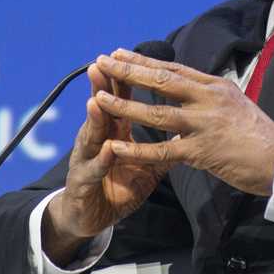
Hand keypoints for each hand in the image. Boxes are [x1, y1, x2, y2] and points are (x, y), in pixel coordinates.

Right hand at [42, 62, 171, 265]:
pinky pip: (93, 170)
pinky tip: (106, 149)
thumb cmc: (117, 186)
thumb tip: (190, 132)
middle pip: (101, 110)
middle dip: (102, 88)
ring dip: (95, 119)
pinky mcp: (83, 184)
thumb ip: (164, 149)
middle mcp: (97, 141)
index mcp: (114, 133)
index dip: (126, 80)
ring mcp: (87, 160)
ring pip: (91, 136)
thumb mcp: (146, 167)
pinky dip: (100, 160)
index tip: (131, 56)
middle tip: (102, 65)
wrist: (89, 217)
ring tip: (97, 100)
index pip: (120, 100)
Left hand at [92, 49, 273, 195]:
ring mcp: (205, 125)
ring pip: (156, 114)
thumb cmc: (259, 136)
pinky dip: (137, 150)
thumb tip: (189, 91)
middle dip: (128, 72)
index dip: (144, 61)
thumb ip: (209, 98)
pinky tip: (115, 147)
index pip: (173, 69)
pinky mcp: (203, 152)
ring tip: (98, 99)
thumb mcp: (235, 104)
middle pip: (161, 81)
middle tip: (101, 62)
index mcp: (215, 87)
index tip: (120, 53)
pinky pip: (163, 151)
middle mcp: (208, 100)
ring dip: (125, 106)